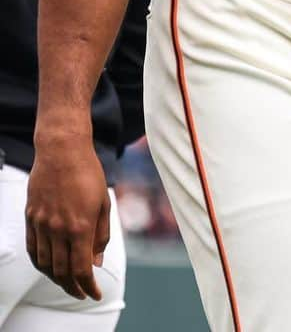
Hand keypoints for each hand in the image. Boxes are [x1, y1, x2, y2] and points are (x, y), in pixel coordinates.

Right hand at [26, 135, 110, 300]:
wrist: (62, 152)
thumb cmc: (88, 173)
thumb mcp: (104, 202)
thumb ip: (101, 234)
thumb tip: (96, 262)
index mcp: (81, 226)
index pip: (81, 269)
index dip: (88, 286)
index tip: (95, 294)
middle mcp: (59, 229)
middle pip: (62, 272)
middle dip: (73, 287)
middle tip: (82, 292)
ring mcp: (42, 225)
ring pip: (46, 264)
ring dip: (57, 278)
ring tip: (68, 282)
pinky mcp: (31, 218)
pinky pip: (34, 250)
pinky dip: (41, 264)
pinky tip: (49, 267)